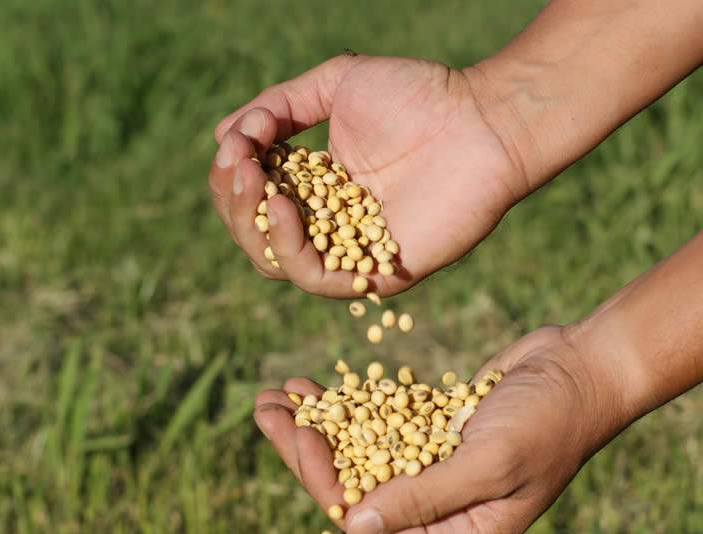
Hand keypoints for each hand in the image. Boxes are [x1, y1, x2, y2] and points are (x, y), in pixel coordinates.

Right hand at [208, 54, 527, 296]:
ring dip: (252, 224)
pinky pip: (319, 280)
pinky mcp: (377, 272)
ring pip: (276, 261)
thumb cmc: (417, 96)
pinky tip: (284, 210)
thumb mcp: (336, 84)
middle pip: (256, 233)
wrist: (478, 119)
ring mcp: (352, 249)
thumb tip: (224, 136)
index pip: (254, 196)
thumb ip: (280, 106)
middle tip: (237, 166)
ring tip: (255, 183)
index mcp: (317, 183)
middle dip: (234, 200)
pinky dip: (291, 250)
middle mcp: (329, 221)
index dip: (232, 175)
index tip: (233, 145)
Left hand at [252, 322, 631, 533]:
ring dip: (318, 426)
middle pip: (355, 487)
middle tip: (263, 411)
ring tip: (274, 397)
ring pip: (360, 454)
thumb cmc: (552, 420)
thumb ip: (424, 496)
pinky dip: (347, 406)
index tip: (298, 437)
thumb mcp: (491, 462)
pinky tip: (311, 387)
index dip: (325, 484)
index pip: (373, 524)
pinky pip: (380, 425)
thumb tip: (353, 528)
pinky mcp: (436, 431)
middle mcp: (443, 509)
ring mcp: (438, 468)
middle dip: (307, 451)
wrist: (586, 367)